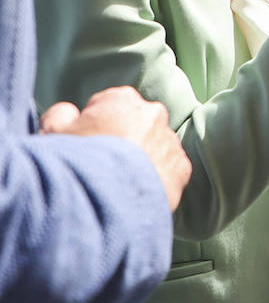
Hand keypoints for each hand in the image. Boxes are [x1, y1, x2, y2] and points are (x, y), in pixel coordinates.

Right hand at [40, 86, 191, 211]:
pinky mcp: (182, 168)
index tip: (86, 144)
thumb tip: (69, 113)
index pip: (108, 106)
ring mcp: (170, 141)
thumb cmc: (74, 164)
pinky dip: (156, 180)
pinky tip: (136, 192)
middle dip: (122, 140)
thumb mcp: (52, 133)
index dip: (94, 126)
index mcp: (122, 99)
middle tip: (102, 166)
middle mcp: (154, 114)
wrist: (101, 203)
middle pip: (135, 125)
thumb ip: (61, 114)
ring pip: (155, 148)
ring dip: (141, 161)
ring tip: (118, 183)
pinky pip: (169, 171)